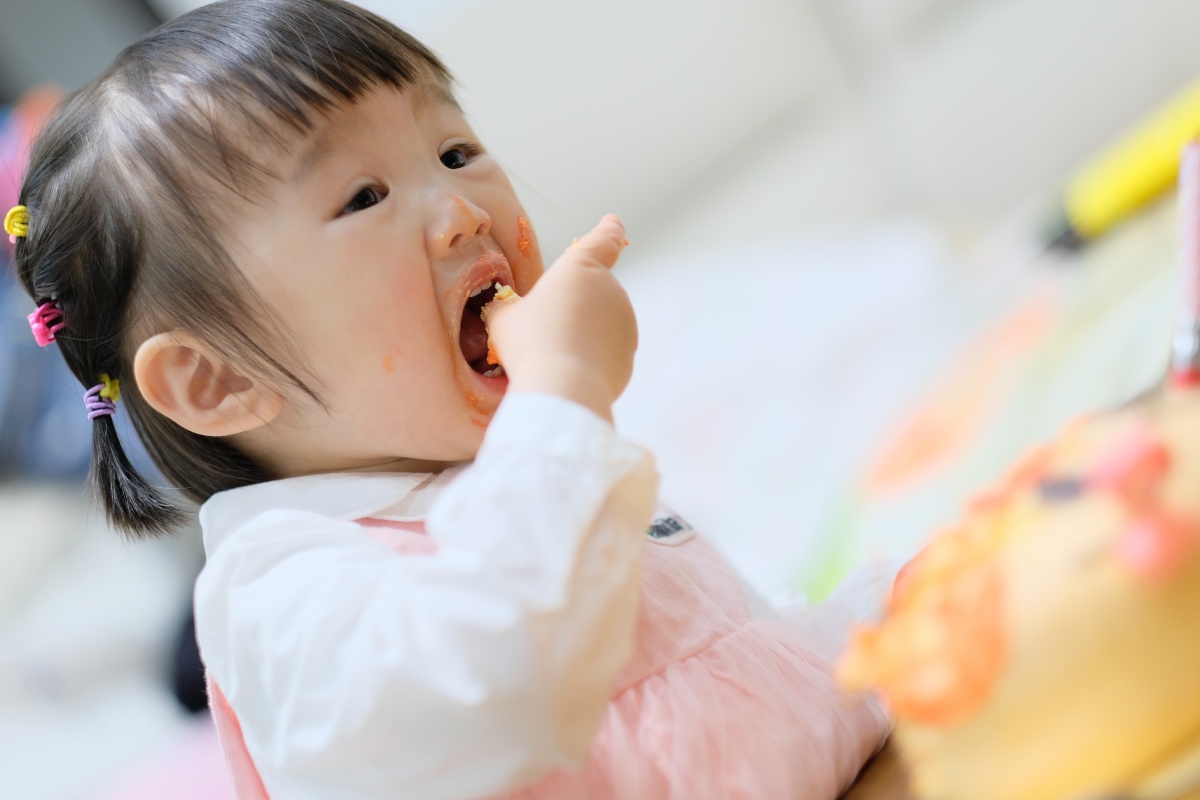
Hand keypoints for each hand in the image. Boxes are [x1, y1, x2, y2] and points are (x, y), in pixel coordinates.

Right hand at [485, 214, 635, 420]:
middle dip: (573, 307)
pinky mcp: (627, 355)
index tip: (614, 223)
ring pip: (599, 325)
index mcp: (581, 267)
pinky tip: (567, 374)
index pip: (604, 240)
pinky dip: (590, 360)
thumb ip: (508, 306)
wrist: (562, 388)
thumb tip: (503, 309)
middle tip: (544, 331)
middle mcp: (610, 289)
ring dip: (581, 335)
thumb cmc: (529, 344)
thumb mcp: (503, 318)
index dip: (608, 231)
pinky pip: (605, 353)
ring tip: (552, 356)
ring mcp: (624, 323)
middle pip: (591, 293)